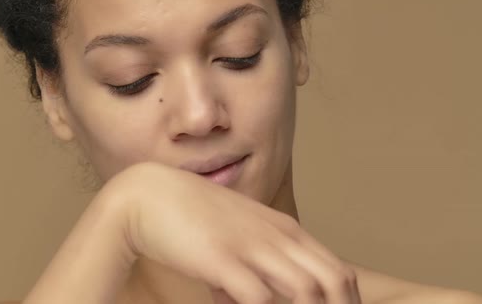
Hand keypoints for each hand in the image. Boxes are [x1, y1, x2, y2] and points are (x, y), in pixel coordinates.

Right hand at [105, 162, 361, 303]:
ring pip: (309, 292)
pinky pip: (260, 301)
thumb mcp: (233, 236)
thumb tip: (255, 300)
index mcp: (284, 230)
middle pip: (336, 282)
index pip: (339, 272)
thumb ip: (251, 267)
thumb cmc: (190, 215)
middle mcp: (277, 237)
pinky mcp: (223, 260)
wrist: (148, 195)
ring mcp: (252, 247)